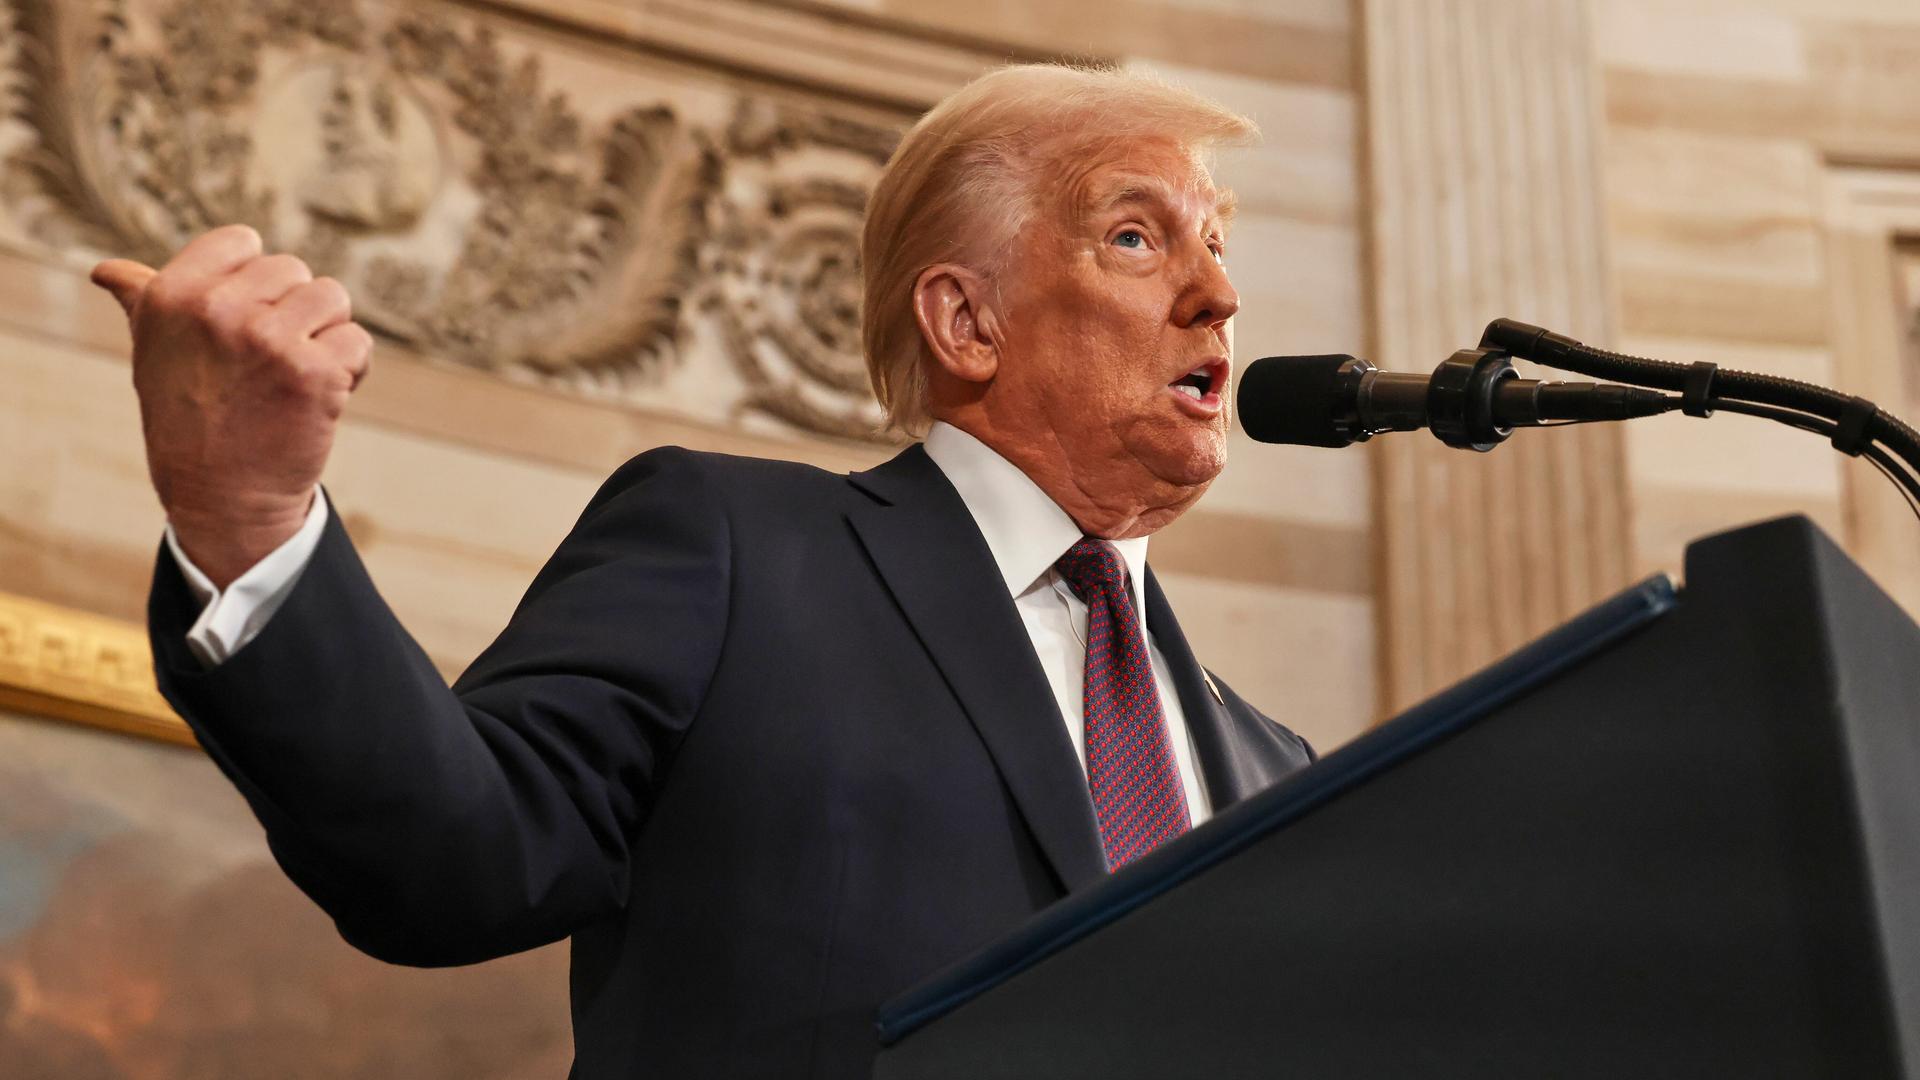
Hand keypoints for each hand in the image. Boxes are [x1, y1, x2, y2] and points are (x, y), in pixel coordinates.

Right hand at [92, 225, 372, 589]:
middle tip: (267, 365)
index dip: (256, 284)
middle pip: (294, 270)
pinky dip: (351, 370)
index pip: (242, 242)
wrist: (221, 498)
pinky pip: (357, 341)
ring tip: (294, 377)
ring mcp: (268, 339)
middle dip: (294, 313)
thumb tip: (108, 271)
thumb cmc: (187, 418)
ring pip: (333, 298)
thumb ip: (142, 302)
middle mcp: (216, 310)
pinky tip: (319, 399)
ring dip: (326, 336)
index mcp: (172, 295)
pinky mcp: (315, 373)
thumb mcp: (152, 353)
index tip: (240, 326)